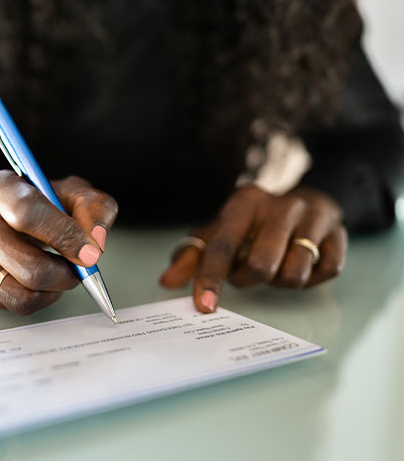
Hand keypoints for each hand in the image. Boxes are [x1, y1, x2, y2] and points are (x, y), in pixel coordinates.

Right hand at [0, 171, 117, 313]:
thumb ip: (94, 208)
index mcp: (0, 188)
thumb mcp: (70, 193)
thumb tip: (95, 242)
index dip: (64, 236)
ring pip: (22, 294)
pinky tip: (39, 281)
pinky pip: (13, 305)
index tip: (88, 253)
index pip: (28, 213)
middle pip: (30, 266)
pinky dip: (38, 298)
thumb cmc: (38, 205)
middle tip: (78, 269)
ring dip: (53, 290)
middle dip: (66, 275)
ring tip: (58, 273)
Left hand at [159, 184, 346, 312]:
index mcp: (244, 203)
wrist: (305, 199)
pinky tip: (303, 261)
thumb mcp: (218, 232)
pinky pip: (326, 273)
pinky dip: (311, 279)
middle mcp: (280, 206)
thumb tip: (166, 281)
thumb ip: (191, 257)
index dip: (211, 278)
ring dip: (281, 280)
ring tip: (278, 262)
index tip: (205, 306)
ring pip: (294, 274)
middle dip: (250, 279)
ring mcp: (313, 218)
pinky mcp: (339, 233)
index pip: (222, 246)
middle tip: (250, 270)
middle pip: (260, 265)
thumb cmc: (254, 224)